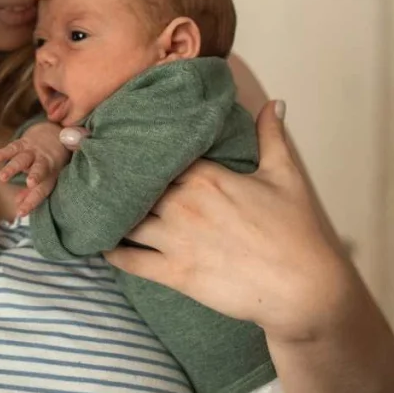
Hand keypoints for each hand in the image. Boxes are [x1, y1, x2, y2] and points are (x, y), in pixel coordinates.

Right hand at [0, 121, 83, 215]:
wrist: (54, 134)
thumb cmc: (48, 164)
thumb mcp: (45, 179)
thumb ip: (31, 193)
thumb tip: (18, 208)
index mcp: (51, 176)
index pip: (42, 191)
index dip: (32, 202)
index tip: (20, 212)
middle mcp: (44, 163)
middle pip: (41, 169)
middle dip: (36, 175)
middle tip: (30, 183)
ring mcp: (34, 152)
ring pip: (24, 159)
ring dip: (13, 167)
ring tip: (2, 177)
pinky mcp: (24, 142)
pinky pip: (13, 147)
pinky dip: (3, 153)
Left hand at [104, 101, 352, 343]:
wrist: (306, 290)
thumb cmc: (296, 232)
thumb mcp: (285, 176)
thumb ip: (271, 136)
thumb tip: (275, 102)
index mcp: (204, 175)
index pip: (156, 153)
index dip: (134, 148)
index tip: (110, 138)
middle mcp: (182, 203)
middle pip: (132, 183)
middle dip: (112, 177)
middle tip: (87, 167)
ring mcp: (175, 239)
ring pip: (124, 220)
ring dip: (108, 212)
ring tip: (91, 204)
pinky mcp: (175, 273)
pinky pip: (128, 260)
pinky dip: (110, 252)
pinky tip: (99, 243)